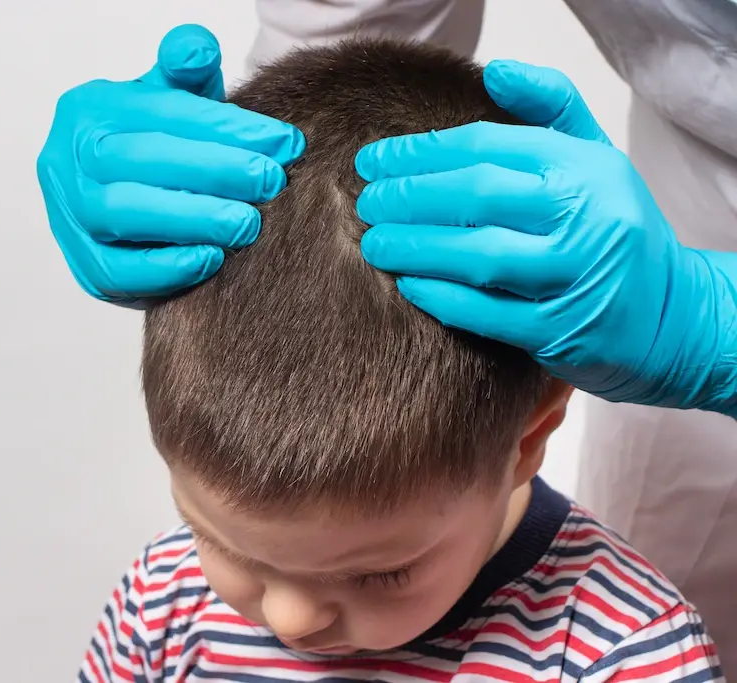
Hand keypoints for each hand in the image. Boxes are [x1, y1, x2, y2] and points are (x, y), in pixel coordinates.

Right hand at [36, 24, 304, 305]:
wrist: (137, 203)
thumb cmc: (161, 146)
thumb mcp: (173, 99)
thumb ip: (188, 69)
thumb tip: (197, 48)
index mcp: (89, 109)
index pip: (159, 111)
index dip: (224, 125)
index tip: (282, 141)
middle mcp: (66, 160)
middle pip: (138, 160)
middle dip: (212, 170)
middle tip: (270, 181)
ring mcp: (68, 217)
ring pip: (124, 214)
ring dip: (192, 218)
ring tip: (247, 223)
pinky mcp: (84, 267)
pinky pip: (118, 271)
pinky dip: (166, 266)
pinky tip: (212, 258)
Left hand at [355, 61, 736, 413]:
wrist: (674, 314)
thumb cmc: (615, 228)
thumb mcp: (596, 156)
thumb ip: (549, 107)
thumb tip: (493, 70)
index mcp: (582, 168)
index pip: (486, 147)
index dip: (420, 153)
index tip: (374, 161)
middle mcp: (581, 216)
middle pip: (476, 195)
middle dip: (409, 196)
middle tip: (367, 202)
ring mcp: (571, 276)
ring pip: (479, 254)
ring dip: (415, 246)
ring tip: (373, 242)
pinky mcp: (559, 330)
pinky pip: (487, 311)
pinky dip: (442, 296)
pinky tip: (408, 283)